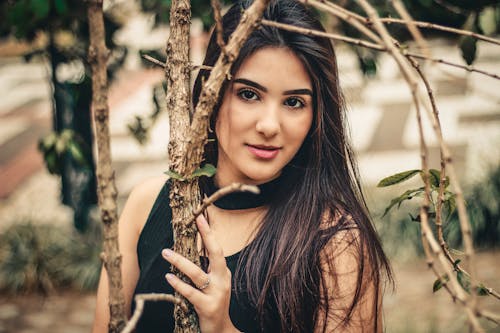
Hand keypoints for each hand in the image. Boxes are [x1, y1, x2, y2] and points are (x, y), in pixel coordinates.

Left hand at [162, 215, 239, 332]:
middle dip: (206, 235)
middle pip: (216, 254)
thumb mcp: (215, 284)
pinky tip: (169, 277)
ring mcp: (216, 293)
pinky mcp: (207, 306)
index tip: (199, 216)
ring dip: (180, 262)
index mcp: (223, 273)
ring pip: (197, 273)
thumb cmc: (213, 303)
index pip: (217, 248)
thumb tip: (191, 249)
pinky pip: (190, 293)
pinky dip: (178, 284)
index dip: (209, 232)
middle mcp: (223, 280)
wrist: (221, 330)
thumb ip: (207, 269)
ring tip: (166, 252)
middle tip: (193, 221)